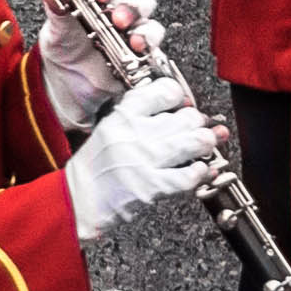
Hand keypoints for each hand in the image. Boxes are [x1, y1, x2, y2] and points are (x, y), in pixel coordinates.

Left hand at [32, 0, 164, 126]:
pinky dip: (149, 47)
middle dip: (131, 6)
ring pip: (149, 22)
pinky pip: (153, 48)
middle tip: (117, 19)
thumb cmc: (64, 47)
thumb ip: (56, 10)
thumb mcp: (56, 29)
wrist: (67, 83)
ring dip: (144, 29)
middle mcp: (119, 10)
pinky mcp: (140, 55)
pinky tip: (139, 52)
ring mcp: (132, 32)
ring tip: (133, 40)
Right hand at [61, 66, 217, 242]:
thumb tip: (177, 106)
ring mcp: (145, 160)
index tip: (183, 102)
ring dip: (207, 142)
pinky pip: (189, 175)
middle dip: (199, 121)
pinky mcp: (152, 186)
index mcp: (124, 115)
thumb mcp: (110, 127)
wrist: (80, 200)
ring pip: (194, 142)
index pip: (164, 91)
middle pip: (186, 116)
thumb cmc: (96, 165)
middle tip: (200, 126)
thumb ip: (139, 114)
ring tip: (209, 143)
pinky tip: (203, 169)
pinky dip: (202, 172)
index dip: (180, 95)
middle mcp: (135, 133)